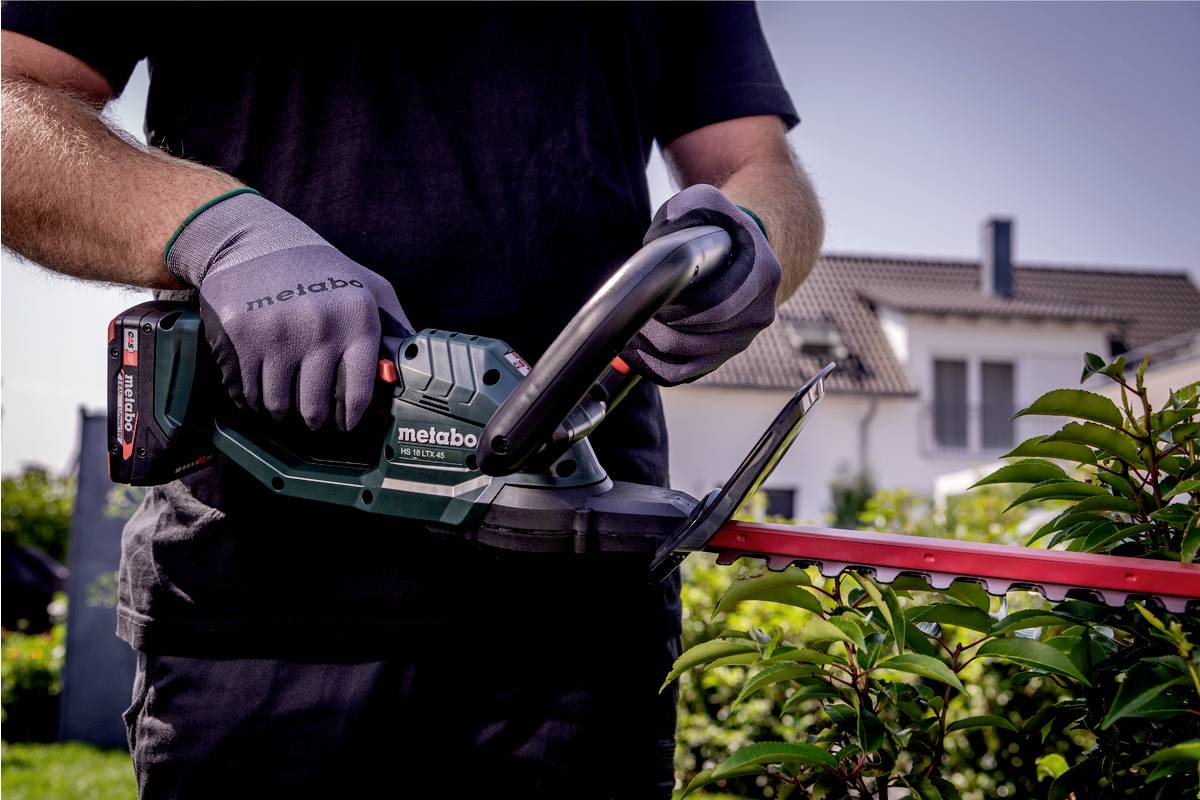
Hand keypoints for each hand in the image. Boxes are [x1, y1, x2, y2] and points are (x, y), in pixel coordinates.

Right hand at [166, 190, 412, 429]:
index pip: (358, 394)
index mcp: (358, 321)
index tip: (346, 424)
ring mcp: (278, 335)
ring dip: (280, 413)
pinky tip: (258, 392)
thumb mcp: (370, 286)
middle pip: (315, 408)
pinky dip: (251, 401)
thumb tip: (413, 365)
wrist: (254, 240)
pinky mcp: (240, 338)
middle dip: (315, 420)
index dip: (351, 417)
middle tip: (313, 419)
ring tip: (284, 405)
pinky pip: (247, 393)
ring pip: (277, 406)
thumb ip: (395, 326)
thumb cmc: (320, 270)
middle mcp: (320, 330)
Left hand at [624, 184, 780, 385]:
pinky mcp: (721, 356)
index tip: (652, 299)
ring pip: (690, 359)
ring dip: (653, 349)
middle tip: (632, 317)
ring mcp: (741, 340)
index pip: (717, 307)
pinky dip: (654, 368)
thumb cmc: (720, 226)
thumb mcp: (708, 203)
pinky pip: (684, 374)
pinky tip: (633, 352)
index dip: (679, 310)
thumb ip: (686, 208)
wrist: (742, 251)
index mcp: (763, 276)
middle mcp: (759, 314)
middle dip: (661, 330)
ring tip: (627, 331)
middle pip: (701, 338)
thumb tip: (659, 240)